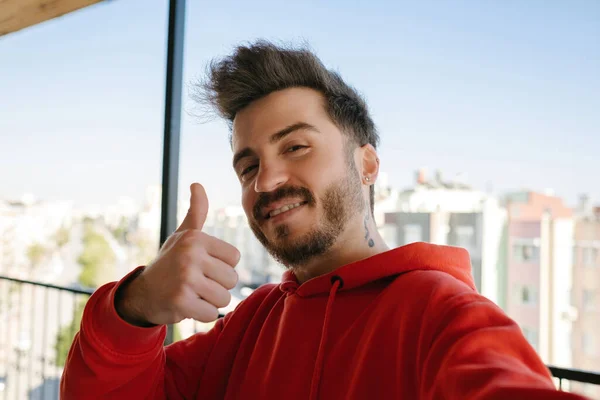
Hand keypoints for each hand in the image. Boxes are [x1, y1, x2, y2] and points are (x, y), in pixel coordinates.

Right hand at [117, 183, 239, 325]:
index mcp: (196, 238)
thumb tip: (197, 184)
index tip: (202, 266)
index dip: (222, 266)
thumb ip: (196, 212)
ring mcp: (185, 278)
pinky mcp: (181, 302)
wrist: (142, 293)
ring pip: (224, 298)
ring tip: (192, 294)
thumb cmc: (170, 262)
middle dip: (217, 286)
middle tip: (196, 283)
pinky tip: (186, 306)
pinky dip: (201, 314)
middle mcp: (190, 255)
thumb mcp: (182, 235)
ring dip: (210, 301)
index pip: (234, 258)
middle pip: (232, 279)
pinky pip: (210, 314)